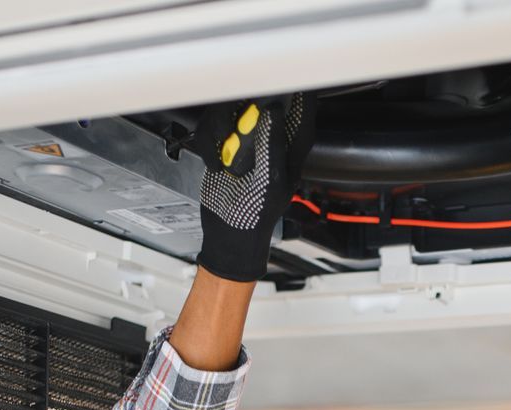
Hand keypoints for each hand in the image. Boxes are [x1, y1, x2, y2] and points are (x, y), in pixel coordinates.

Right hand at [191, 94, 316, 282]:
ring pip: (231, 112)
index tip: (290, 74)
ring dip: (221, 131)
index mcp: (289, 150)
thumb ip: (273, 146)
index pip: (301, 113)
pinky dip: (209, 144)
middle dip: (244, 113)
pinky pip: (212, 129)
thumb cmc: (256, 215)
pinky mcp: (223, 146)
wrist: (228, 234)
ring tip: (225, 158)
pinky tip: (216, 163)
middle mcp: (268, 140)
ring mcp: (244, 142)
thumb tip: (273, 111)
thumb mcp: (271, 182)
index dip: (299, 93)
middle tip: (237, 127)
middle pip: (260, 102)